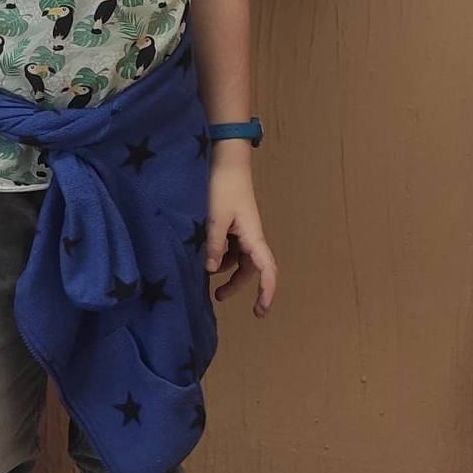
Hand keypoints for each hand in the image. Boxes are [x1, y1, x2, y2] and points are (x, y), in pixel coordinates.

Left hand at [206, 155, 277, 316]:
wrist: (225, 162)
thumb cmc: (222, 188)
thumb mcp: (214, 218)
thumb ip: (214, 245)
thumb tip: (213, 271)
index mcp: (253, 237)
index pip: (266, 270)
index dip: (266, 291)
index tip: (261, 310)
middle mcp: (250, 237)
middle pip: (249, 269)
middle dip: (237, 285)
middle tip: (219, 298)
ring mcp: (241, 230)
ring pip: (238, 259)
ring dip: (226, 271)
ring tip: (206, 282)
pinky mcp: (231, 224)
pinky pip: (229, 247)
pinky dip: (220, 256)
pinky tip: (205, 258)